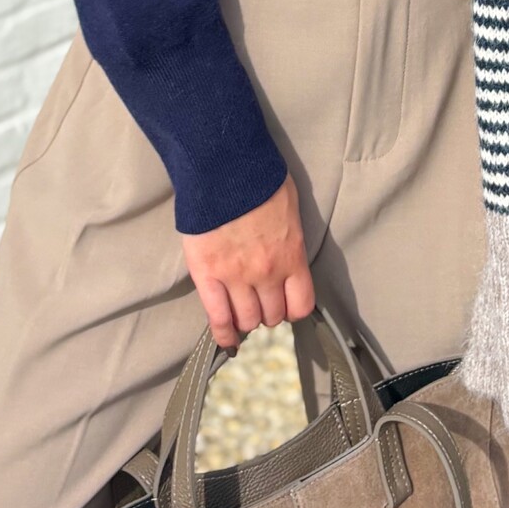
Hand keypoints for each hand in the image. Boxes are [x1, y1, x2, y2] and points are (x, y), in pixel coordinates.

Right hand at [178, 170, 316, 349]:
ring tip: (242, 311)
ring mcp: (236, 277)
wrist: (222, 167)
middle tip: (260, 303)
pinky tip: (226, 340)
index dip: (292, 308)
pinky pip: (218, 316)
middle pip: (272, 315)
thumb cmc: (257, 179)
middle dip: (268, 311)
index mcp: (290, 255)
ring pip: (247, 319)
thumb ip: (289, 233)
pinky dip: (223, 332)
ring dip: (246, 319)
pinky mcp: (208, 275)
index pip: (301, 304)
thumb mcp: (289, 203)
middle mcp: (267, 273)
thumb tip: (287, 246)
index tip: (285, 304)